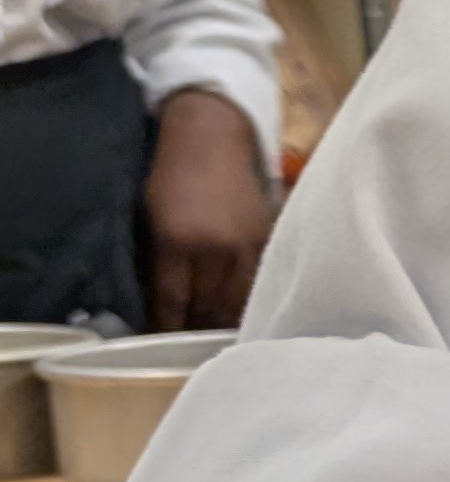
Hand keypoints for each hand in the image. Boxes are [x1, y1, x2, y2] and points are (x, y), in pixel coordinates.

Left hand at [141, 89, 274, 329]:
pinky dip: (248, 300)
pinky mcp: (266, 239)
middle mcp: (213, 249)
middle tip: (189, 347)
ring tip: (217, 336)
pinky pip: (259, 283)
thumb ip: (156, 261)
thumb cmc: (171, 172)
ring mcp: (244, 245)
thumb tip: (160, 304)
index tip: (163, 345)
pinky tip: (241, 312)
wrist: (211, 134)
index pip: (172, 305)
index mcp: (176, 242)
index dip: (167, 329)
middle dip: (196, 330)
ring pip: (237, 303)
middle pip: (207, 310)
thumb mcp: (150, 216)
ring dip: (225, 322)